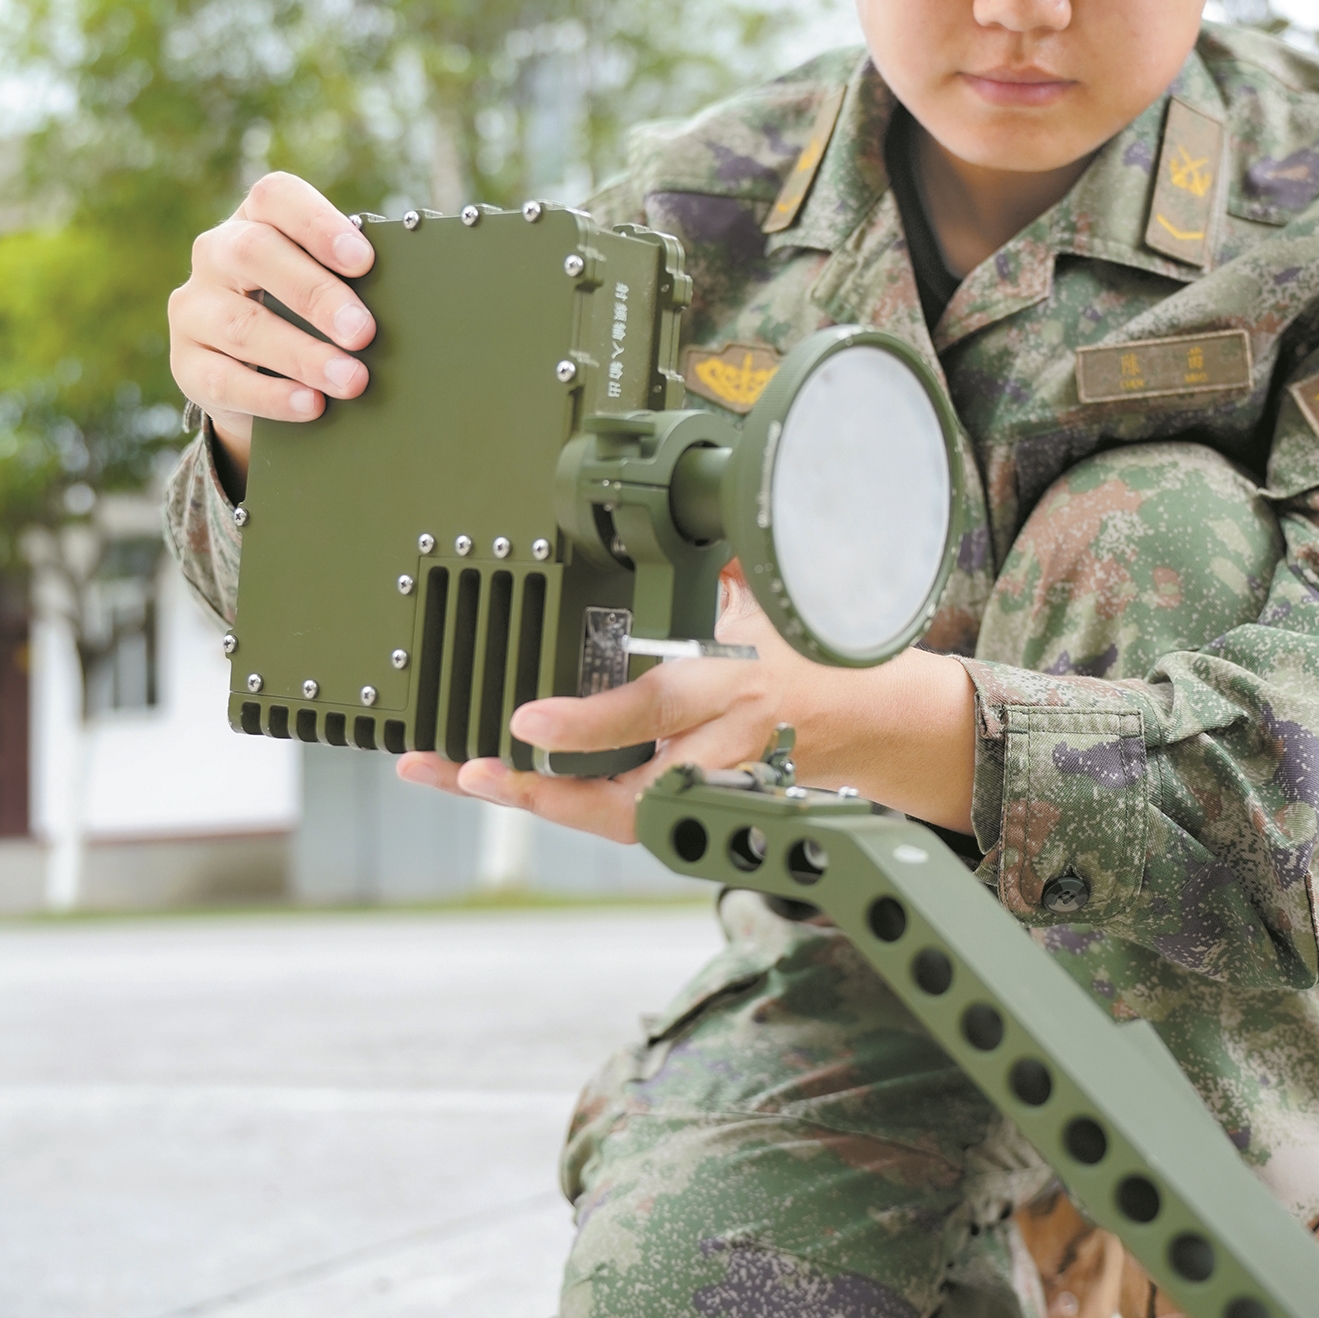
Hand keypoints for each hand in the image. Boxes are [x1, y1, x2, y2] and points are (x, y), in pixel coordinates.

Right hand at [169, 174, 377, 487]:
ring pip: (242, 325)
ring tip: (352, 380)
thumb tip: (416, 298)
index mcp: (255, 219)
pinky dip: (273, 396)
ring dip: (303, 354)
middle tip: (364, 331)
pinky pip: (224, 379)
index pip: (275, 197)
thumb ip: (353, 281)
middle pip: (255, 255)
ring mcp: (194, 307)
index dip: (319, 224)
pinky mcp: (186, 363)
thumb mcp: (325, 285)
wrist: (251, 373)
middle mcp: (216, 253)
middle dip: (316, 294)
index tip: (364, 261)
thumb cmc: (306, 314)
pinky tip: (312, 405)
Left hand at [396, 569, 975, 842]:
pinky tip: (493, 780)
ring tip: (452, 771)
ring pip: (610, 815)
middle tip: (473, 772)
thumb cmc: (816, 650)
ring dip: (530, 799)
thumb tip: (683, 502)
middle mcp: (716, 749)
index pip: (654, 711)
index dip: (588, 724)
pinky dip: (554, 800)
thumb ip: (717, 561)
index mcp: (735, 688)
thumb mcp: (774, 595)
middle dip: (542, 791)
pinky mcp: (691, 809)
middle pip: (621, 793)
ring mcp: (704, 790)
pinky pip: (615, 814)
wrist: (866, 720)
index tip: (526, 722)